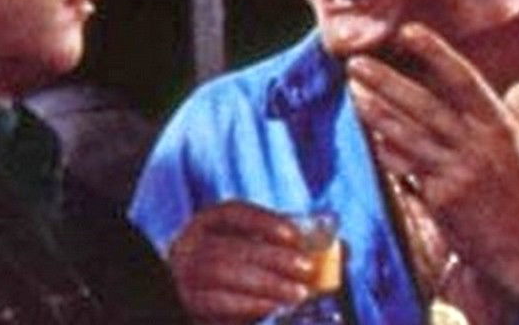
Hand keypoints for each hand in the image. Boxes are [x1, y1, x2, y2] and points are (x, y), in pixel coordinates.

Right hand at [167, 201, 315, 323]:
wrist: (199, 297)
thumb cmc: (234, 268)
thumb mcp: (250, 248)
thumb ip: (281, 245)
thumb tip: (334, 247)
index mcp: (207, 223)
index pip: (232, 213)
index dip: (263, 221)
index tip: (293, 235)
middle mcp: (189, 246)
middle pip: (230, 247)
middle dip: (272, 258)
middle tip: (306, 268)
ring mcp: (184, 276)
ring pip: (222, 275)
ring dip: (265, 284)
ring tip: (297, 293)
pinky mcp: (187, 304)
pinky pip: (216, 304)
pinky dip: (248, 305)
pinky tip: (274, 307)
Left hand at [347, 22, 518, 309]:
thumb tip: (518, 87)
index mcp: (502, 126)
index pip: (463, 79)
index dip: (435, 52)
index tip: (408, 32)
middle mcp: (478, 144)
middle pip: (424, 104)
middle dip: (387, 82)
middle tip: (357, 64)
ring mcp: (459, 172)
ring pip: (408, 135)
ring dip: (377, 113)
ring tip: (355, 94)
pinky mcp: (445, 200)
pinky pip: (409, 170)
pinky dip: (390, 153)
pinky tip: (373, 138)